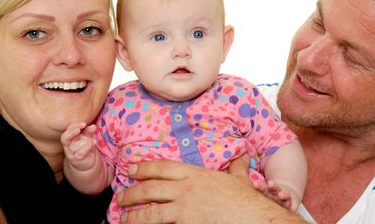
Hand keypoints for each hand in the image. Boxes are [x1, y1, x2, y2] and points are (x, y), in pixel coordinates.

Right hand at [61, 122, 97, 170]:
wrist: (86, 160)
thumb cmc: (85, 145)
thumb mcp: (87, 136)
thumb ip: (89, 131)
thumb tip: (94, 126)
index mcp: (70, 136)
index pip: (69, 129)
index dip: (75, 125)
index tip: (84, 124)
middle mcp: (68, 144)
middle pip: (64, 138)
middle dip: (71, 132)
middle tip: (79, 129)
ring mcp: (71, 153)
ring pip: (73, 147)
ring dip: (84, 142)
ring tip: (93, 140)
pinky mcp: (76, 160)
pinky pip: (79, 154)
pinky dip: (85, 148)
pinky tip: (92, 144)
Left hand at [117, 155, 303, 223]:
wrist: (253, 218)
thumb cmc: (246, 200)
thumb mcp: (240, 179)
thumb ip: (237, 167)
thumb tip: (244, 157)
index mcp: (195, 174)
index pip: (162, 167)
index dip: (144, 168)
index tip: (132, 170)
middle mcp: (185, 190)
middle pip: (150, 189)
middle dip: (132, 193)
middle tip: (121, 197)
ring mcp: (183, 210)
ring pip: (150, 212)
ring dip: (134, 216)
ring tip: (123, 218)